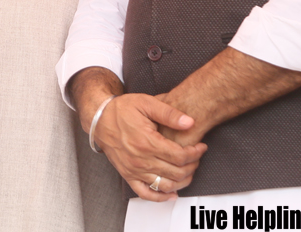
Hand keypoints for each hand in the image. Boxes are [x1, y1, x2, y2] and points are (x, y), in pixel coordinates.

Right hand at [91, 93, 206, 201]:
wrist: (99, 119)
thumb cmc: (122, 110)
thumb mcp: (146, 103)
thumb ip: (169, 113)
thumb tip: (189, 122)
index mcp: (147, 142)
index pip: (179, 156)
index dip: (195, 153)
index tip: (201, 147)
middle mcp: (140, 160)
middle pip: (176, 172)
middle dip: (192, 166)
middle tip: (197, 157)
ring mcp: (133, 170)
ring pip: (165, 185)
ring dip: (182, 182)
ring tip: (189, 171)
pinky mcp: (127, 175)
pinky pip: (145, 193)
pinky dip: (160, 197)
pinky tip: (171, 193)